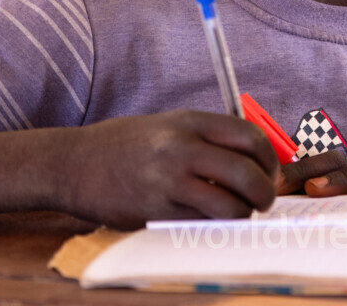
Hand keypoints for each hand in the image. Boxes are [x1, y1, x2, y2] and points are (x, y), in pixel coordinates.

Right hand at [58, 110, 279, 227]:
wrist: (75, 163)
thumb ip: (209, 139)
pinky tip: (208, 220)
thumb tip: (254, 161)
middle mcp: (183, 147)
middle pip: (248, 173)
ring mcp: (170, 181)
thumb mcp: (170, 125)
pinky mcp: (157, 210)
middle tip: (263, 200)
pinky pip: (202, 223)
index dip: (270, 159)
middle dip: (265, 192)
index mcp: (190, 121)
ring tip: (236, 213)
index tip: (270, 172)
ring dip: (242, 215)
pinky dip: (214, 225)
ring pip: (229, 206)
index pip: (250, 137)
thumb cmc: (126, 145)